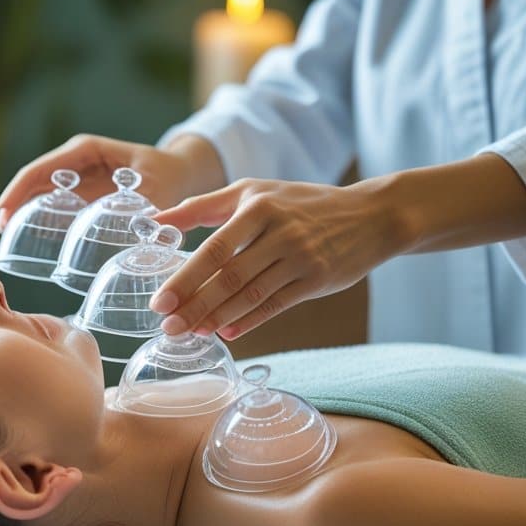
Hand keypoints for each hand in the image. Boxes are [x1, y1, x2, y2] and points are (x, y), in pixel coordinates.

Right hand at [0, 134, 224, 231]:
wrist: (179, 174)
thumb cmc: (168, 176)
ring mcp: (77, 176)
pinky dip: (39, 217)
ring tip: (8, 235)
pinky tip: (30, 237)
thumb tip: (139, 233)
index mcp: (87, 150)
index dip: (20, 188)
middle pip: (34, 178)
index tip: (4, 209)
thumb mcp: (158, 189)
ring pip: (40, 190)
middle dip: (15, 201)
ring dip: (23, 210)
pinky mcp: (81, 192)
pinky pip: (54, 202)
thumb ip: (147, 208)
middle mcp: (76, 160)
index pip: (43, 167)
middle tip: (2, 230)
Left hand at [149, 177, 411, 339]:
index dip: (185, 278)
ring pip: (251, 295)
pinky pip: (275, 305)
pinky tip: (225, 332)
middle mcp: (280, 232)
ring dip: (217, 317)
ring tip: (191, 332)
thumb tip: (156, 221)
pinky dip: (248, 321)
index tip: (161, 301)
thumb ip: (202, 207)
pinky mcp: (317, 280)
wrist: (370, 215)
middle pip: (229, 277)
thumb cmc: (299, 203)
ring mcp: (301, 258)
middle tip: (168, 326)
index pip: (215, 248)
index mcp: (258, 207)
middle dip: (195, 305)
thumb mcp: (252, 192)